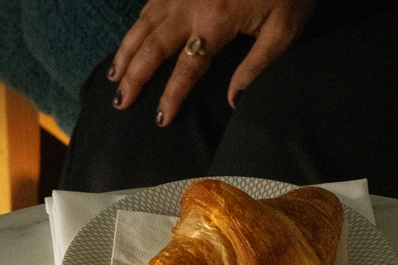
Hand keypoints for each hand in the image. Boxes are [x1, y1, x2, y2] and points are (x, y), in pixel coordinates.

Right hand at [109, 0, 316, 125]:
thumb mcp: (283, 30)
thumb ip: (256, 66)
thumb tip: (233, 100)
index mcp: (216, 22)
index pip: (186, 69)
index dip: (171, 96)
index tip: (160, 119)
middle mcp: (190, 5)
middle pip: (153, 47)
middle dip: (134, 77)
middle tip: (120, 103)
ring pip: (144, 23)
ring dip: (126, 51)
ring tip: (114, 76)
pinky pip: (151, 3)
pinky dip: (137, 24)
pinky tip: (131, 38)